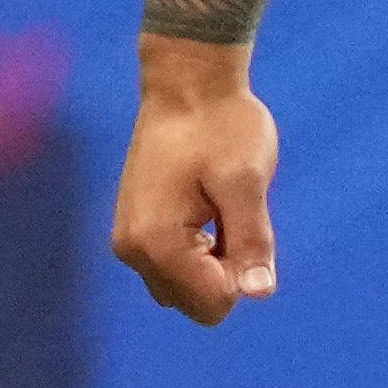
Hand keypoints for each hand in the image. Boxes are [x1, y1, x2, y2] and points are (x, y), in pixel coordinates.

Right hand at [111, 48, 281, 324]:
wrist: (186, 83)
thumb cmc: (221, 125)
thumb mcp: (247, 182)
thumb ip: (252, 240)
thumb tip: (259, 293)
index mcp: (158, 243)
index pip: (214, 301)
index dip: (244, 271)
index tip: (243, 220)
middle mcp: (133, 251)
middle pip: (196, 304)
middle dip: (225, 273)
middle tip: (232, 216)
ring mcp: (128, 242)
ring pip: (184, 290)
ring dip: (211, 265)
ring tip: (217, 210)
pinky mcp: (133, 231)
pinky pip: (171, 269)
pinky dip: (197, 254)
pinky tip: (205, 210)